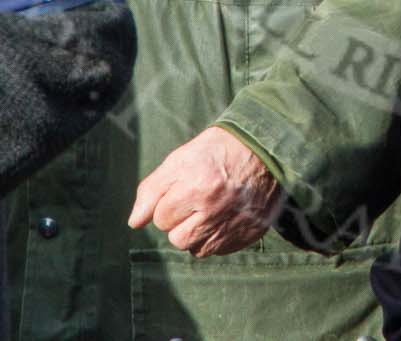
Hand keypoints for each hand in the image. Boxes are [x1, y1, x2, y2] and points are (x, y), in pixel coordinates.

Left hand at [129, 126, 280, 256]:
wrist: (265, 150)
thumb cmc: (216, 151)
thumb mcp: (180, 159)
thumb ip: (152, 190)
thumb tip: (134, 223)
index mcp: (197, 188)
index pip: (161, 217)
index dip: (169, 202)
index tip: (185, 187)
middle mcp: (216, 211)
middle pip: (177, 239)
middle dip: (180, 222)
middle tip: (196, 200)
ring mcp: (235, 226)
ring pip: (197, 249)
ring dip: (197, 233)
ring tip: (209, 209)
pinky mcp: (249, 235)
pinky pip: (220, 250)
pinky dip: (217, 237)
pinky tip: (224, 216)